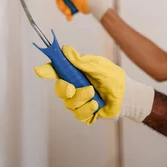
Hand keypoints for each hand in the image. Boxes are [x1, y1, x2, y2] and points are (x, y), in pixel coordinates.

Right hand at [34, 46, 153, 124]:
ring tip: (95, 95)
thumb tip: (66, 50)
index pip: (57, 71)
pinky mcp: (85, 113)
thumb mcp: (99, 66)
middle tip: (73, 88)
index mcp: (76, 73)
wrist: (127, 96)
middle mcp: (75, 87)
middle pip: (59, 90)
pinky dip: (87, 110)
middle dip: (64, 89)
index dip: (47, 71)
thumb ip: (82, 61)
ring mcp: (79, 101)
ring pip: (69, 104)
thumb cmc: (114, 78)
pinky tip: (96, 105)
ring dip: (81, 99)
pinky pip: (78, 115)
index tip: (39, 70)